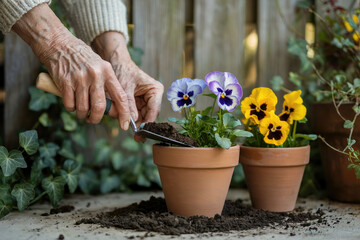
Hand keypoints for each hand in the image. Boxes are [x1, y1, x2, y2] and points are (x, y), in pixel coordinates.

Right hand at [12, 4, 130, 129]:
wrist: (59, 44)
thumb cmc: (82, 58)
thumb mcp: (100, 65)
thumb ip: (107, 83)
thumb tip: (113, 107)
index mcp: (107, 71)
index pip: (120, 97)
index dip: (124, 113)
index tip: (125, 125)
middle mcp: (95, 75)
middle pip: (100, 107)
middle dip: (96, 118)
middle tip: (93, 120)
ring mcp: (80, 78)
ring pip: (83, 108)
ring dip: (82, 114)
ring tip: (81, 111)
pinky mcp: (65, 82)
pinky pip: (70, 104)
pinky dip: (71, 108)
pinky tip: (71, 104)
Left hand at [92, 32, 163, 140]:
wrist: (115, 63)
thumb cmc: (122, 71)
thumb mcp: (125, 88)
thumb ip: (129, 105)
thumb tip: (132, 121)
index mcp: (155, 90)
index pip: (154, 110)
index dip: (149, 122)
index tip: (142, 131)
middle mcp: (153, 97)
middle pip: (149, 116)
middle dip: (141, 124)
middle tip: (137, 137)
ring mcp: (145, 102)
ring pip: (141, 118)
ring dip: (134, 122)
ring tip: (127, 126)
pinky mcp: (137, 104)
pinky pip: (134, 115)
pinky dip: (128, 118)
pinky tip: (123, 121)